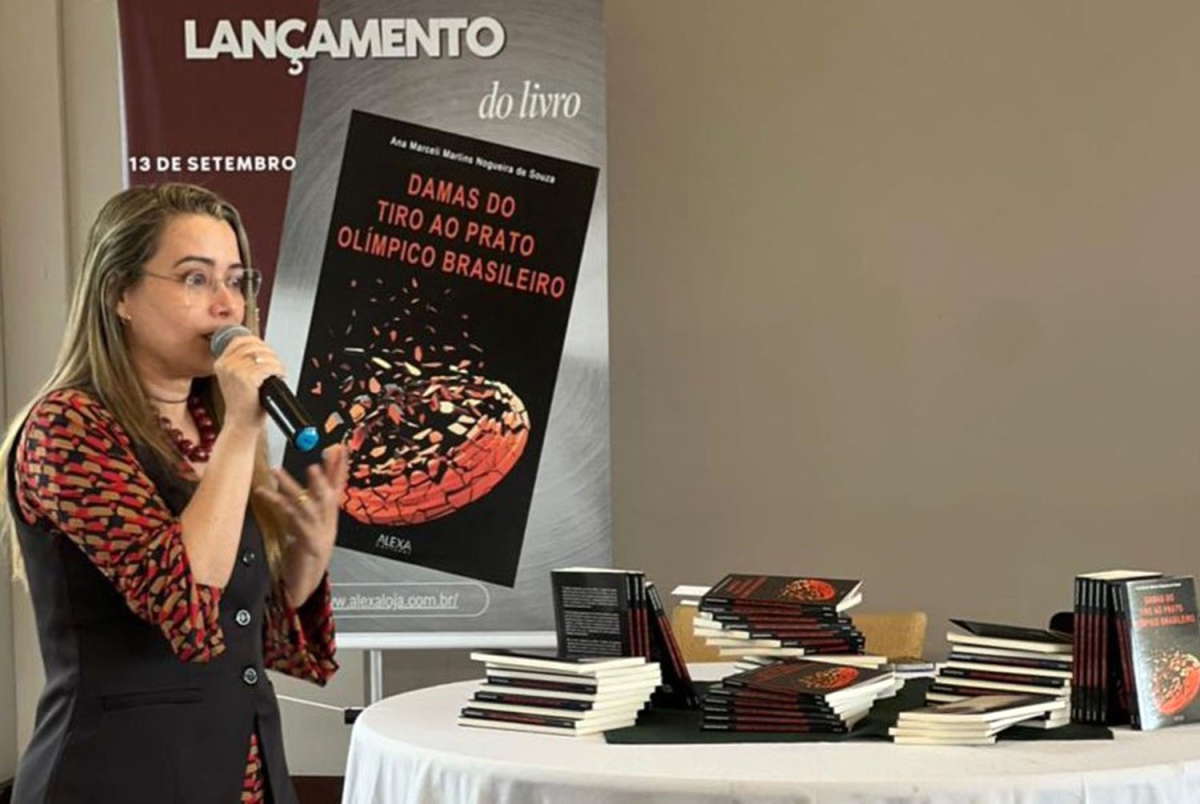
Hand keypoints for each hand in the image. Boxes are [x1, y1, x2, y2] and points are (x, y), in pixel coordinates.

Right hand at [213, 333, 284, 431]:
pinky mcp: (246, 378)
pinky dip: (278, 371)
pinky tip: (280, 376)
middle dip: (270, 353)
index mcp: (221, 363)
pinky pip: (268, 368)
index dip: (257, 342)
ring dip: (276, 363)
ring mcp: (234, 371)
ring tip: (279, 371)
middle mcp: (225, 365)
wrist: (241, 424)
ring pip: (263, 356)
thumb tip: (262, 349)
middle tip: (276, 365)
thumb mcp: (236, 379)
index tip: (267, 351)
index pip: (240, 340)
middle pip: (253, 346)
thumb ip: (242, 362)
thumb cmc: (244, 404)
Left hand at [256, 444, 348, 564]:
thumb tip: (305, 482)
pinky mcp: (306, 541)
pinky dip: (276, 502)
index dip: (339, 467)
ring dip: (292, 486)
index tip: (339, 448)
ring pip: (307, 504)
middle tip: (315, 461)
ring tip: (278, 470)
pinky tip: (263, 492)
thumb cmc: (306, 551)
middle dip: (323, 476)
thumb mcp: (310, 524)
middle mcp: (327, 520)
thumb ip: (308, 502)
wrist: (308, 580)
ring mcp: (318, 530)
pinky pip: (290, 518)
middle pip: (327, 494)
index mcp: (329, 515)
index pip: (337, 486)